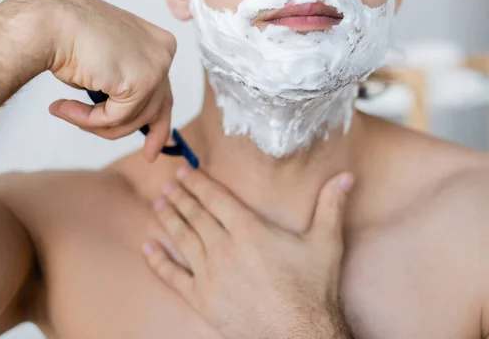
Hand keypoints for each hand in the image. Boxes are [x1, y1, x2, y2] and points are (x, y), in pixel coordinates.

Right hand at [0, 0, 176, 160]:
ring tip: (66, 111)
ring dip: (96, 123)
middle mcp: (163, 52)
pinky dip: (88, 120)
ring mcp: (157, 66)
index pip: (164, 89)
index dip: (160, 119)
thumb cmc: (66, 37)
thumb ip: (122, 84)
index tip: (158, 145)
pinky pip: (116, 118)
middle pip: (156, 107)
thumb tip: (125, 113)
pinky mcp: (142, 81)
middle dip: (147, 134)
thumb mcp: (105, 63)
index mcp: (157, 42)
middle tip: (149, 155)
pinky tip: (64, 107)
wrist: (48, 23)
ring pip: (134, 119)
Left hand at [142, 169, 354, 338]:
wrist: (299, 336)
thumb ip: (331, 206)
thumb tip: (347, 176)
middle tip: (168, 184)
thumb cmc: (312, 291)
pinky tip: (147, 248)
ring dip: (168, 219)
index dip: (197, 183)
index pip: (214, 198)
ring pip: (181, 238)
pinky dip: (158, 261)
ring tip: (158, 204)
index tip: (185, 172)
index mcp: (248, 230)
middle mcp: (223, 248)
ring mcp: (209, 274)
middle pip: (194, 215)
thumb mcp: (326, 244)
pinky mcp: (201, 299)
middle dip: (180, 196)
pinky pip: (172, 276)